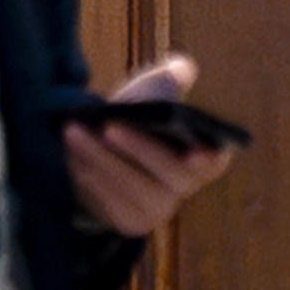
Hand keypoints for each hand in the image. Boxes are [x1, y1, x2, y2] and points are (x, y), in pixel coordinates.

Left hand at [64, 53, 238, 236]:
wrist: (100, 148)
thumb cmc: (135, 118)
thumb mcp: (150, 94)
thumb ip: (167, 80)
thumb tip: (180, 68)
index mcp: (206, 153)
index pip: (214, 160)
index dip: (207, 158)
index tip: (195, 152)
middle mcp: (189, 185)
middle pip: (172, 174)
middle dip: (139, 149)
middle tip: (109, 127)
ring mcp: (162, 208)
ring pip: (136, 189)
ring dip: (104, 162)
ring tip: (75, 135)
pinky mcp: (132, 221)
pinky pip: (113, 205)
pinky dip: (93, 182)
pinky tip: (74, 162)